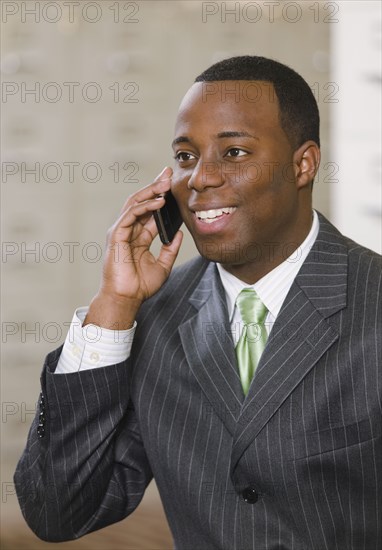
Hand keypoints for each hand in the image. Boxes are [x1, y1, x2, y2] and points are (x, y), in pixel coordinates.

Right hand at [84, 167, 182, 328]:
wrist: (127, 299)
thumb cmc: (140, 286)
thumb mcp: (163, 266)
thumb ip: (170, 249)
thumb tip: (179, 234)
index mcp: (139, 237)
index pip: (150, 211)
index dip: (160, 196)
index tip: (171, 183)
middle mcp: (129, 231)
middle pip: (141, 202)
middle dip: (154, 186)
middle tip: (167, 172)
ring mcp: (121, 232)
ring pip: (134, 204)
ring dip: (150, 192)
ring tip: (165, 182)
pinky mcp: (116, 236)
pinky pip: (130, 216)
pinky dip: (144, 207)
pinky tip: (158, 202)